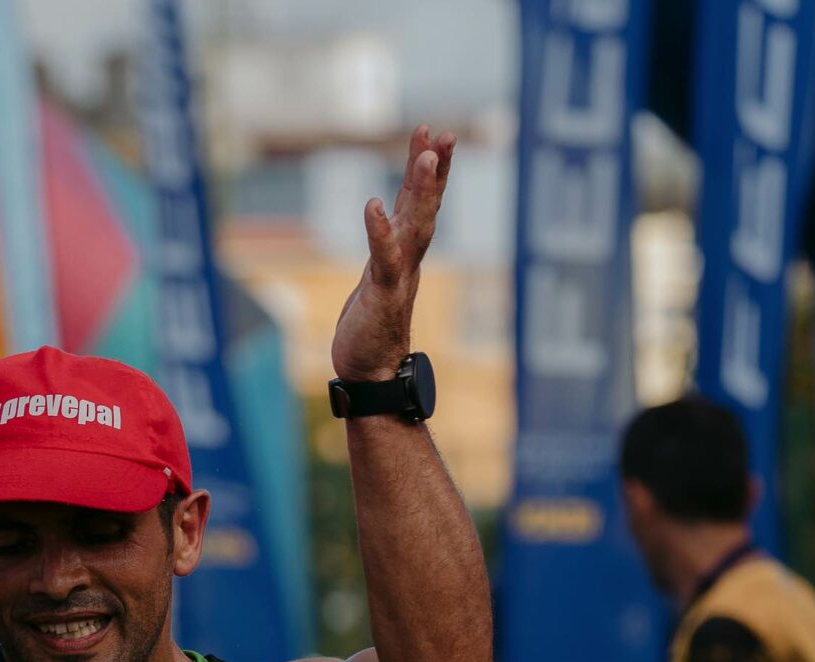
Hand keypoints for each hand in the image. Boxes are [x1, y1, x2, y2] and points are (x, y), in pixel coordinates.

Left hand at [331, 125, 454, 382]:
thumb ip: (386, 251)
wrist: (371, 375)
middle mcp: (408, 259)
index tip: (432, 135)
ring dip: (421, 189)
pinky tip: (372, 204)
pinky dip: (379, 230)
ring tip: (427, 155)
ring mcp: (399, 275)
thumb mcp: (378, 278)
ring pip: (415, 224)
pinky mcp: (384, 293)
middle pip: (426, 206)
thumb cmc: (371, 330)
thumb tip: (388, 223)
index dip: (427, 169)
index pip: (420, 203)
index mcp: (405, 253)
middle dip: (434, 169)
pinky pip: (383, 256)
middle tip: (444, 134)